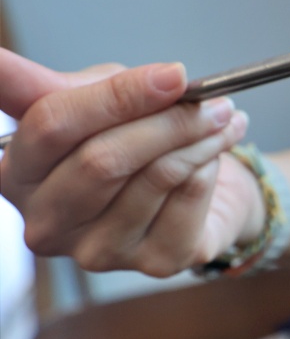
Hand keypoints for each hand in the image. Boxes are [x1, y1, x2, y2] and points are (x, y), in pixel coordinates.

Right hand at [0, 49, 255, 276]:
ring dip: (199, 137)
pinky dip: (211, 164)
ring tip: (221, 115)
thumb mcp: (88, 100)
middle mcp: (47, 223)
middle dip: (167, 119)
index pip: (52, 126)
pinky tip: (217, 149)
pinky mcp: (154, 263)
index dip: (117, 96)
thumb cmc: (130, 138)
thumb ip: (47, 85)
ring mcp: (97, 252)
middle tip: (209, 98)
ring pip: (155, 176)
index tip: (172, 74)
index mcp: (16, 174)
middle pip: (104, 160)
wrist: (194, 188)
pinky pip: (190, 198)